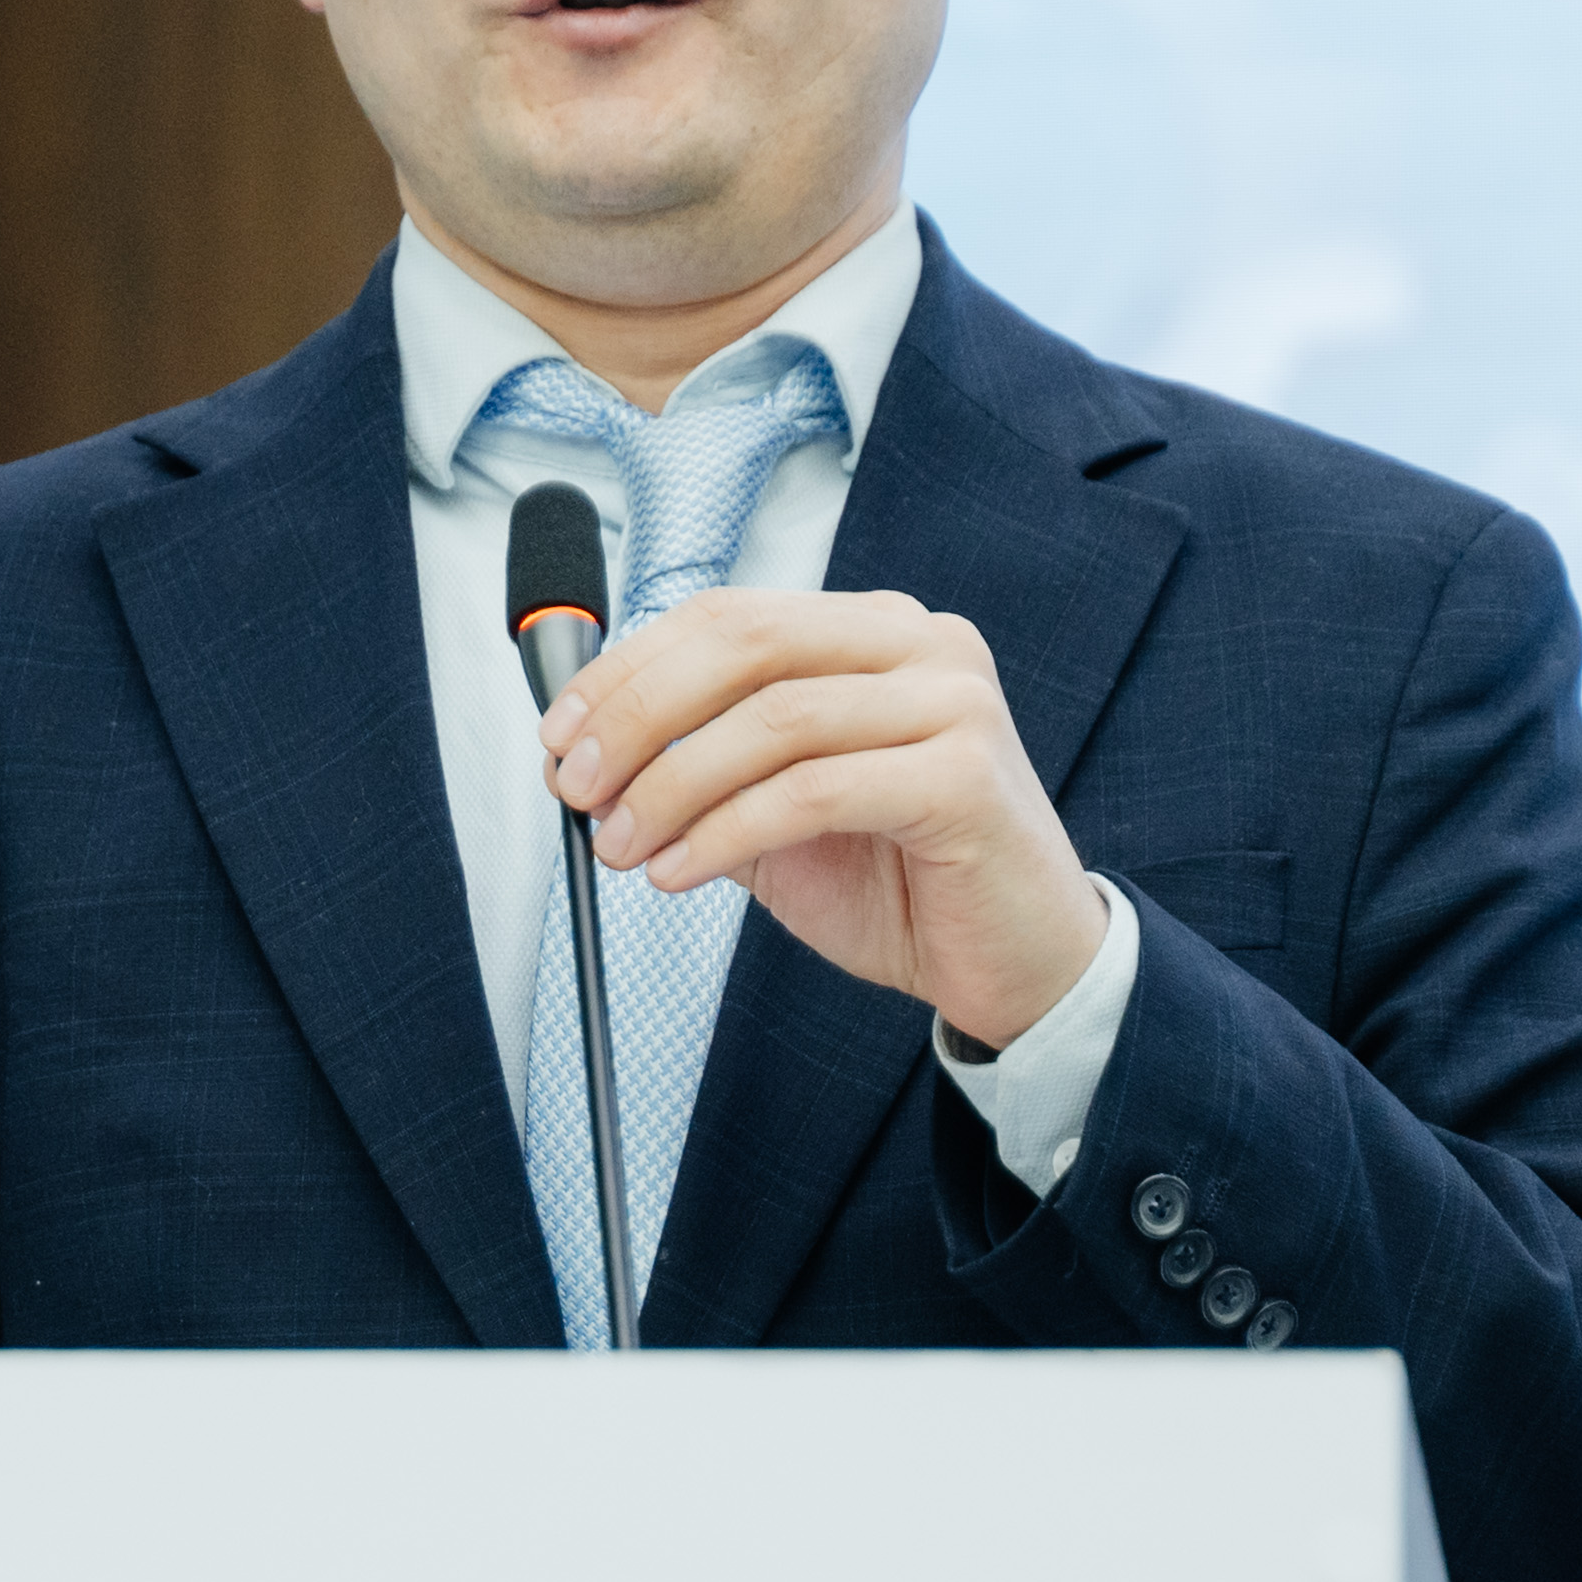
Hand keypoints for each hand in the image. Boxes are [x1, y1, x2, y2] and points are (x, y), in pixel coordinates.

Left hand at [538, 588, 1106, 1048]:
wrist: (1019, 965)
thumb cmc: (906, 884)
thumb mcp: (780, 815)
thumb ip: (706, 769)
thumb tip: (590, 755)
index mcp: (876, 633)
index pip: (729, 615)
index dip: (630, 668)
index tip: (561, 733)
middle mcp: (923, 644)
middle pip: (744, 644)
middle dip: (639, 714)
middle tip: (579, 787)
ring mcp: (953, 701)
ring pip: (772, 718)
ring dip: (672, 785)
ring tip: (621, 846)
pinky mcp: (964, 775)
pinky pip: (812, 789)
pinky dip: (727, 830)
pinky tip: (681, 870)